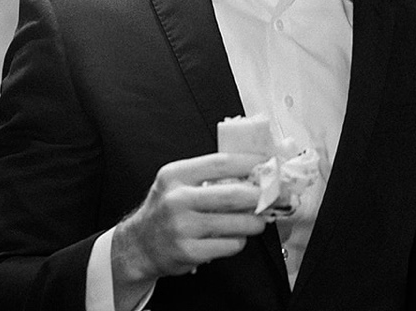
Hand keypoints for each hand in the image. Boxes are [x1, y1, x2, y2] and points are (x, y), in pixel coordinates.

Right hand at [112, 152, 267, 286]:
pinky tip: (233, 237)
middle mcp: (176, 199)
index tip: (268, 164)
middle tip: (276, 196)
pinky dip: (239, 241)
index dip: (249, 163)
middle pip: (233, 195)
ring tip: (258, 220)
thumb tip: (252, 171)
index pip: (220, 163)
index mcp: (175, 175)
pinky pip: (229, 245)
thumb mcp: (177, 183)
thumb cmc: (166, 210)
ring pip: (236, 224)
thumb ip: (208, 175)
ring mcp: (182, 227)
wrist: (139, 245)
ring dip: (255, 222)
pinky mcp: (189, 252)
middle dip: (262, 196)